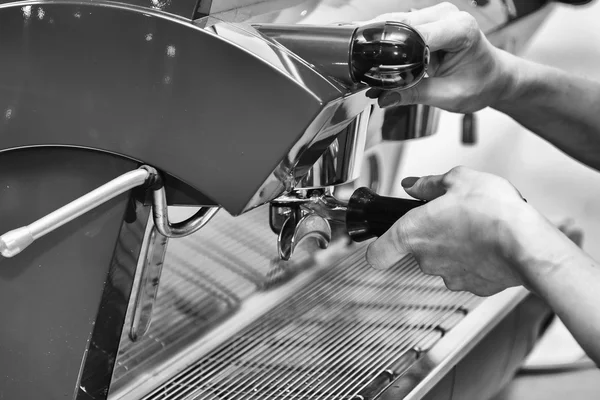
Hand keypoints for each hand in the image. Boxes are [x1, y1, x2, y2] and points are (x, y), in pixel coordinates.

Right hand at [364, 3, 517, 112]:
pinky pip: (399, 26)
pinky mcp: (425, 21)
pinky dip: (387, 42)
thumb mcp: (449, 95)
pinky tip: (381, 57)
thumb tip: (385, 97)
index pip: (417, 36)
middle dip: (383, 47)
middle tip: (368, 71)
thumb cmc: (481, 83)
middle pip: (401, 24)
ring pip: (395, 22)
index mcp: (460, 29)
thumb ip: (415, 95)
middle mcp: (447, 15)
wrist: (493, 77)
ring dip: (382, 43)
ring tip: (373, 66)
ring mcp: (435, 15)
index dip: (394, 52)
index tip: (377, 70)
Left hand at [365, 166, 570, 296]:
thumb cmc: (493, 212)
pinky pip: (466, 271)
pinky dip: (474, 260)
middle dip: (431, 235)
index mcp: (412, 234)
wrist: (528, 244)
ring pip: (442, 260)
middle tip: (453, 217)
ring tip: (476, 228)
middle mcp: (425, 260)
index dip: (377, 248)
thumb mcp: (457, 179)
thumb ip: (428, 184)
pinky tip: (489, 245)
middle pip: (416, 250)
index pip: (376, 255)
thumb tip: (413, 185)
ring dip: (453, 247)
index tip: (383, 242)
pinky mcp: (472, 286)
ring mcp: (448, 276)